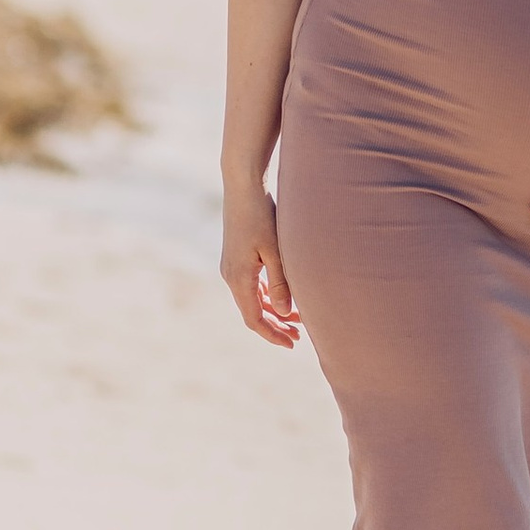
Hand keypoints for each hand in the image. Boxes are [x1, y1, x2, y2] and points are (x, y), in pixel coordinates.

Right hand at [220, 188, 300, 346]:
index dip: (273, 334)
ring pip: (252, 298)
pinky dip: (266, 295)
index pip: (254, 318)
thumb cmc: (262, 215)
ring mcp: (231, 266)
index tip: (292, 344)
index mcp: (238, 278)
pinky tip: (282, 296)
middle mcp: (231, 275)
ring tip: (296, 319)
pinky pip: (250, 285)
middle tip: (298, 336)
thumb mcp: (275, 251)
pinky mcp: (236, 256)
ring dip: (272, 310)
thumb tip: (285, 313)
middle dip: (275, 325)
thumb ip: (280, 283)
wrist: (243, 186)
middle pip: (252, 311)